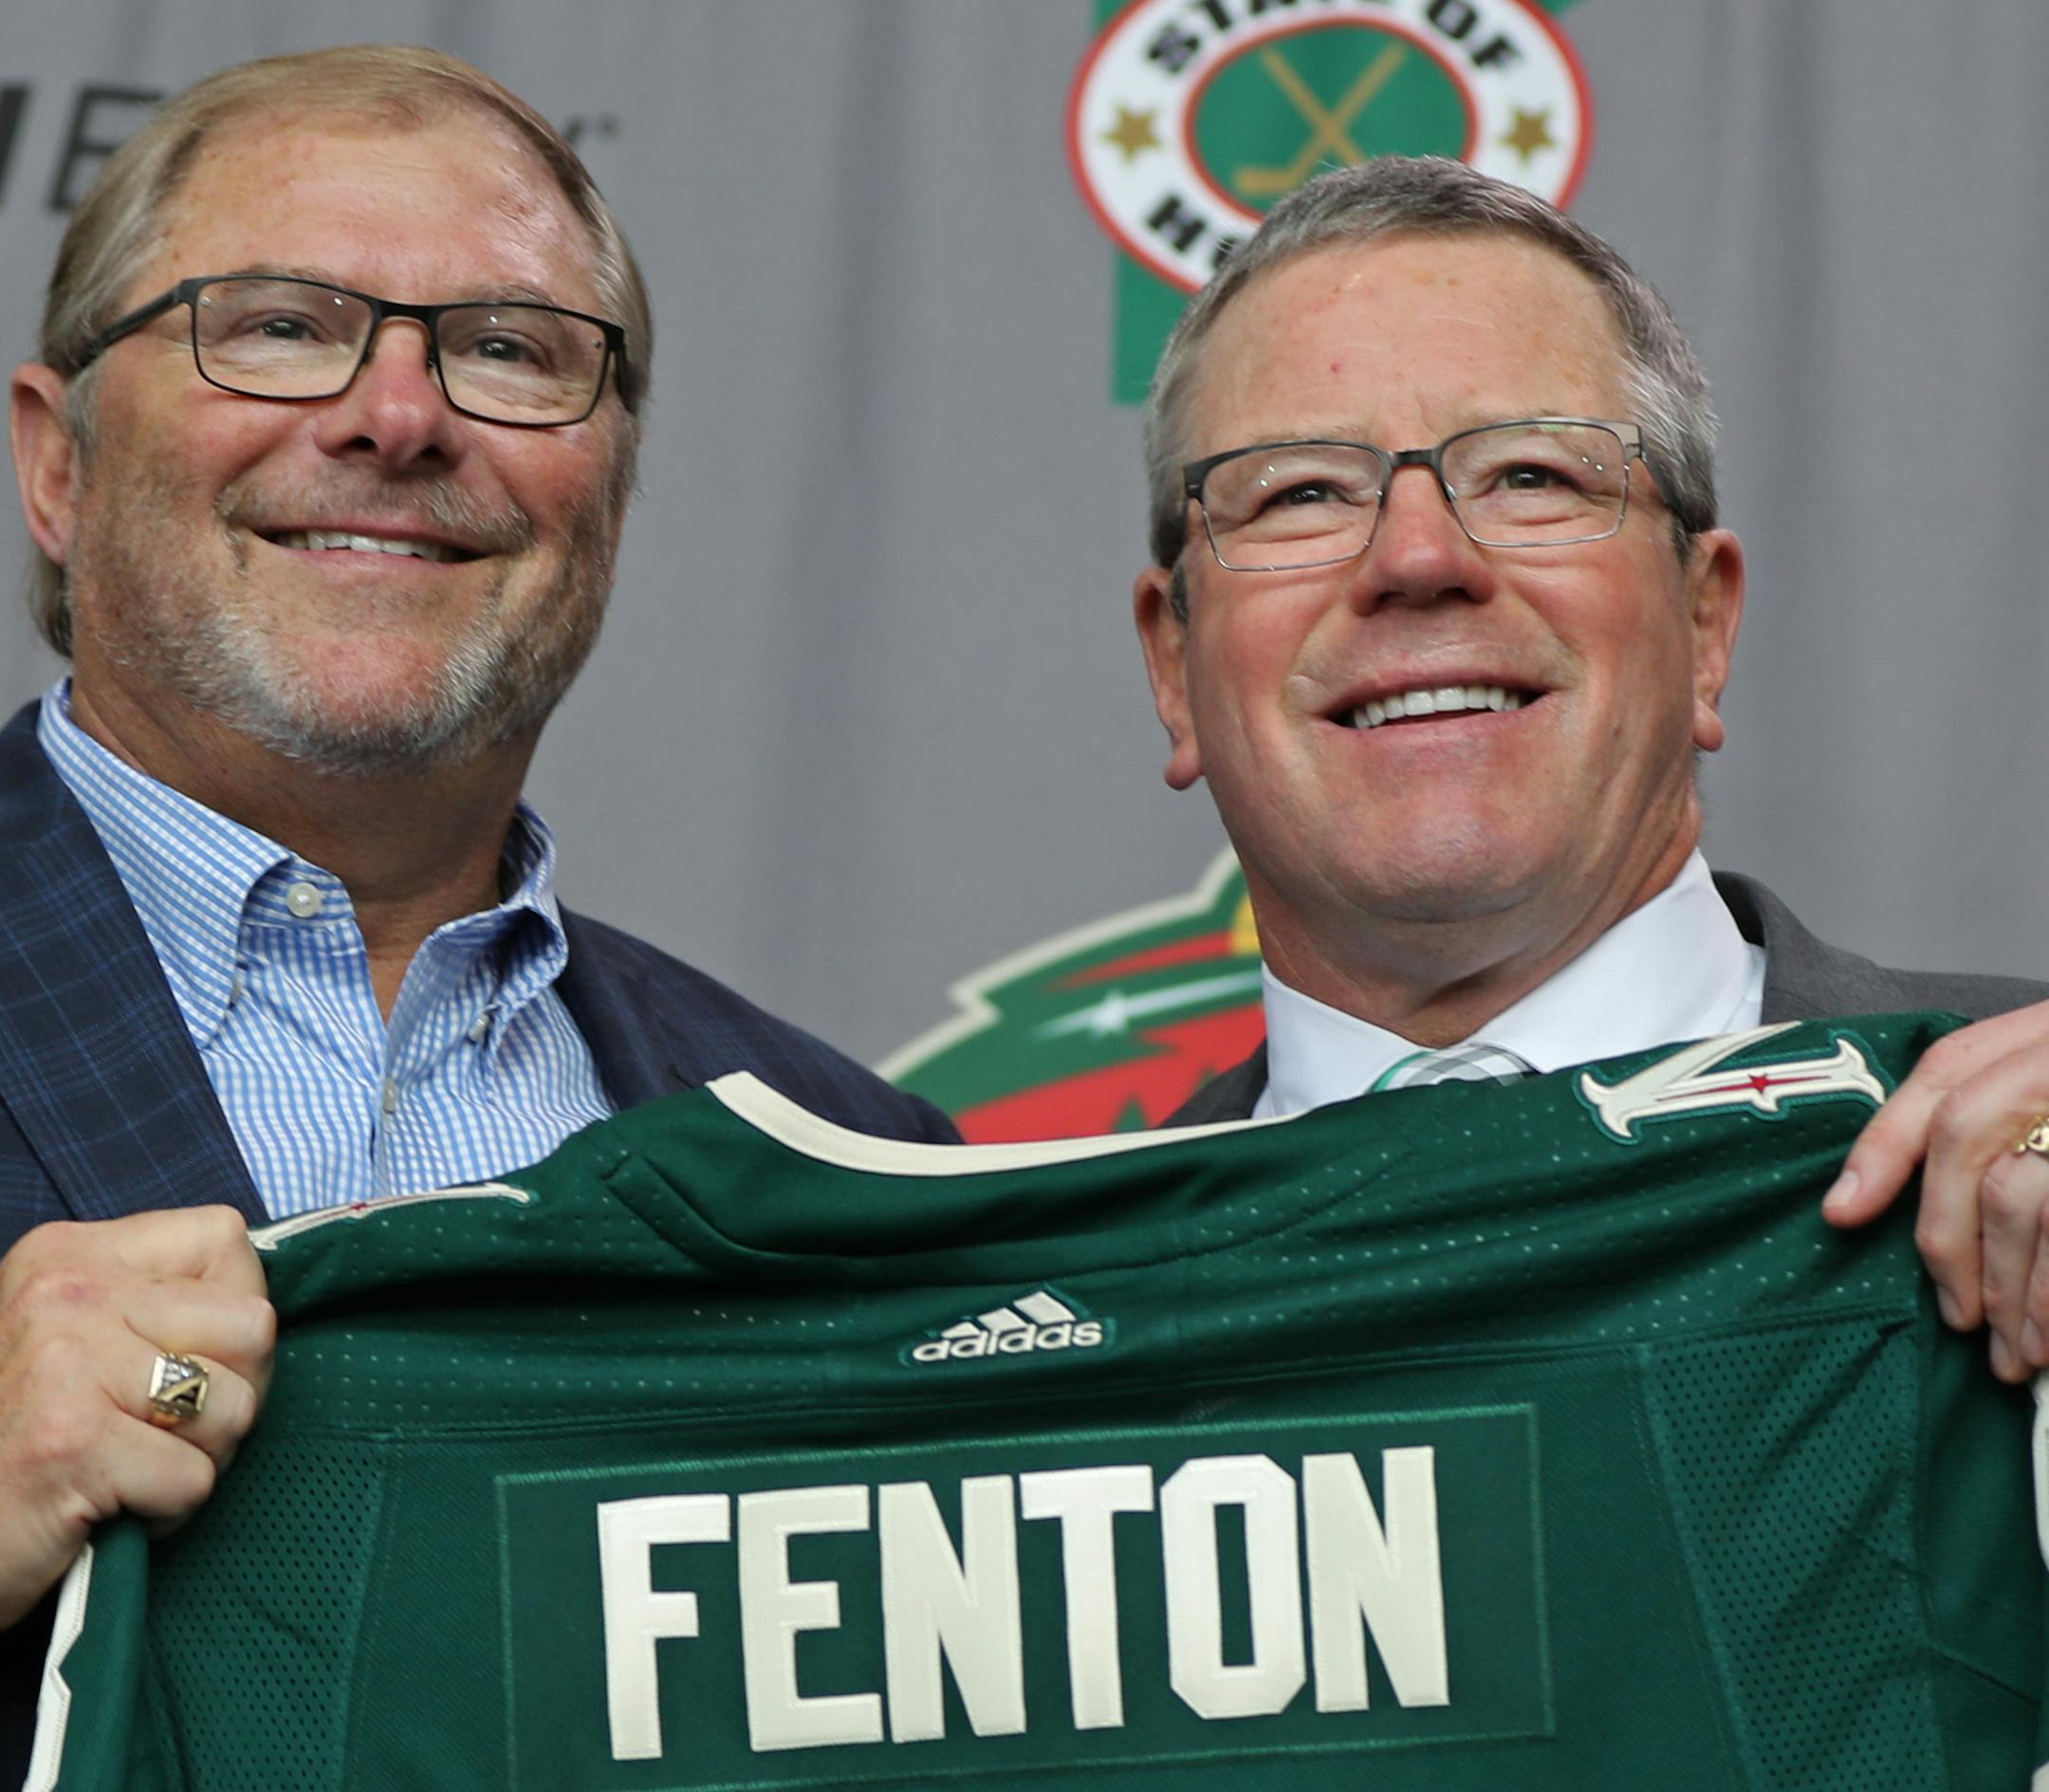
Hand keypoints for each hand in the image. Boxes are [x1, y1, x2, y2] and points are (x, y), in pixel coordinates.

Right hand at [0, 1207, 273, 1627]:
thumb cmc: (24, 1441)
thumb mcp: (78, 1340)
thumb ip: (158, 1307)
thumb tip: (259, 1316)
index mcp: (71, 1254)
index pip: (226, 1239)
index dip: (234, 1315)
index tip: (189, 1361)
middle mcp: (67, 1292)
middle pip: (253, 1326)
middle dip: (230, 1396)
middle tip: (161, 1433)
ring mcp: (67, 1363)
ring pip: (236, 1406)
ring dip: (199, 1459)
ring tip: (130, 1470)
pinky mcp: (71, 1443)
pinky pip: (194, 1478)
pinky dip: (167, 1512)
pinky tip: (109, 1508)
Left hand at [1824, 1001, 2048, 1382]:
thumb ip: (1990, 1113)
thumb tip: (1862, 1202)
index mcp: (2048, 1032)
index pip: (1946, 1074)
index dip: (1884, 1146)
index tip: (1842, 1215)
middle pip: (1970, 1134)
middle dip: (1949, 1236)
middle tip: (1957, 1317)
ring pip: (2031, 1195)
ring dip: (2015, 1289)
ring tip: (2013, 1354)